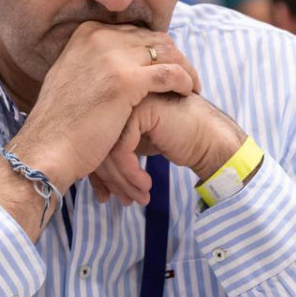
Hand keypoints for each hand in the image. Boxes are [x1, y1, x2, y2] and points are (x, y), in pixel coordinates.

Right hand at [0, 22, 200, 239]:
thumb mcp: (72, 79)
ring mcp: (112, 56)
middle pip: (153, 38)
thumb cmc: (61, 124)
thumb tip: (117, 64)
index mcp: (86, 34)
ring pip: (166, 52)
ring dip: (185, 68)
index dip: (155, 49)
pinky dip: (185, 80)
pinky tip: (188, 92)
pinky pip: (171, 73)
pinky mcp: (126, 80)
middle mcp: (98, 37)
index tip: (167, 66)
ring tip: (192, 86)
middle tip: (187, 77)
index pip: (134, 32)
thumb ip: (94, 64)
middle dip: (174, 57)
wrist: (48, 149)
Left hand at [89, 93, 245, 204]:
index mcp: (113, 101)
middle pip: (96, 142)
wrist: (212, 140)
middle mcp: (118, 96)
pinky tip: (145, 185)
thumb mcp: (137, 144)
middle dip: (109, 180)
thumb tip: (83, 173)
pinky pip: (122, 148)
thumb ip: (111, 150)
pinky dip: (131, 173)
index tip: (105, 195)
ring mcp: (131, 97)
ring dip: (122, 180)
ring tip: (136, 198)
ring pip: (106, 146)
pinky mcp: (143, 108)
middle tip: (122, 201)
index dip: (97, 172)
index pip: (92, 138)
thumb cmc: (177, 141)